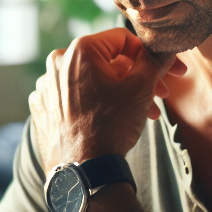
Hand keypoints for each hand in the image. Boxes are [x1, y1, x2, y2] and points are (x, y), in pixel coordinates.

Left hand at [28, 28, 185, 171]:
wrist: (82, 172)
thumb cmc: (110, 128)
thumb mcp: (141, 89)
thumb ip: (154, 62)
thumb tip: (164, 49)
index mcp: (79, 50)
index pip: (123, 39)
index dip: (150, 55)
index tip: (169, 71)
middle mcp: (57, 63)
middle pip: (107, 62)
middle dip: (138, 78)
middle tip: (160, 95)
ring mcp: (46, 87)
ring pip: (92, 81)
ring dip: (120, 92)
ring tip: (143, 112)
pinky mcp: (42, 108)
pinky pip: (74, 98)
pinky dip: (95, 104)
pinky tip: (112, 119)